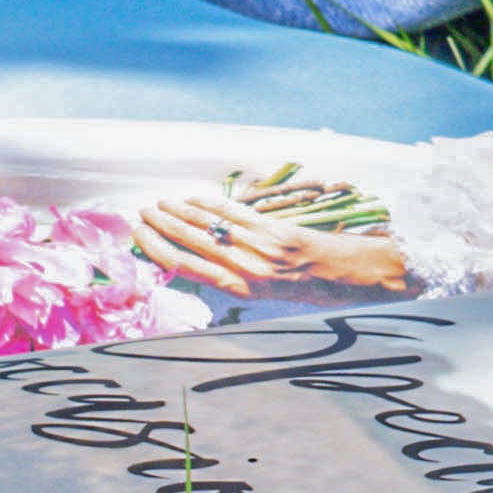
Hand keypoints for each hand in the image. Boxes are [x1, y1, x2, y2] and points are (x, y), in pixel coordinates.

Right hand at [132, 188, 413, 297]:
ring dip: (179, 213)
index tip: (139, 237)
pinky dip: (211, 205)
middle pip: (191, 244)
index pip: (186, 268)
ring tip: (159, 204)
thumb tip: (211, 262)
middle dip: (162, 227)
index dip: (158, 251)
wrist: (354, 276)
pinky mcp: (276, 229)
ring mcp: (259, 247)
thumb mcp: (273, 293)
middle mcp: (245, 268)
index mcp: (241, 289)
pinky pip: (236, 215)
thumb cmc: (315, 289)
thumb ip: (242, 278)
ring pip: (208, 227)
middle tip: (141, 214)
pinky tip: (194, 198)